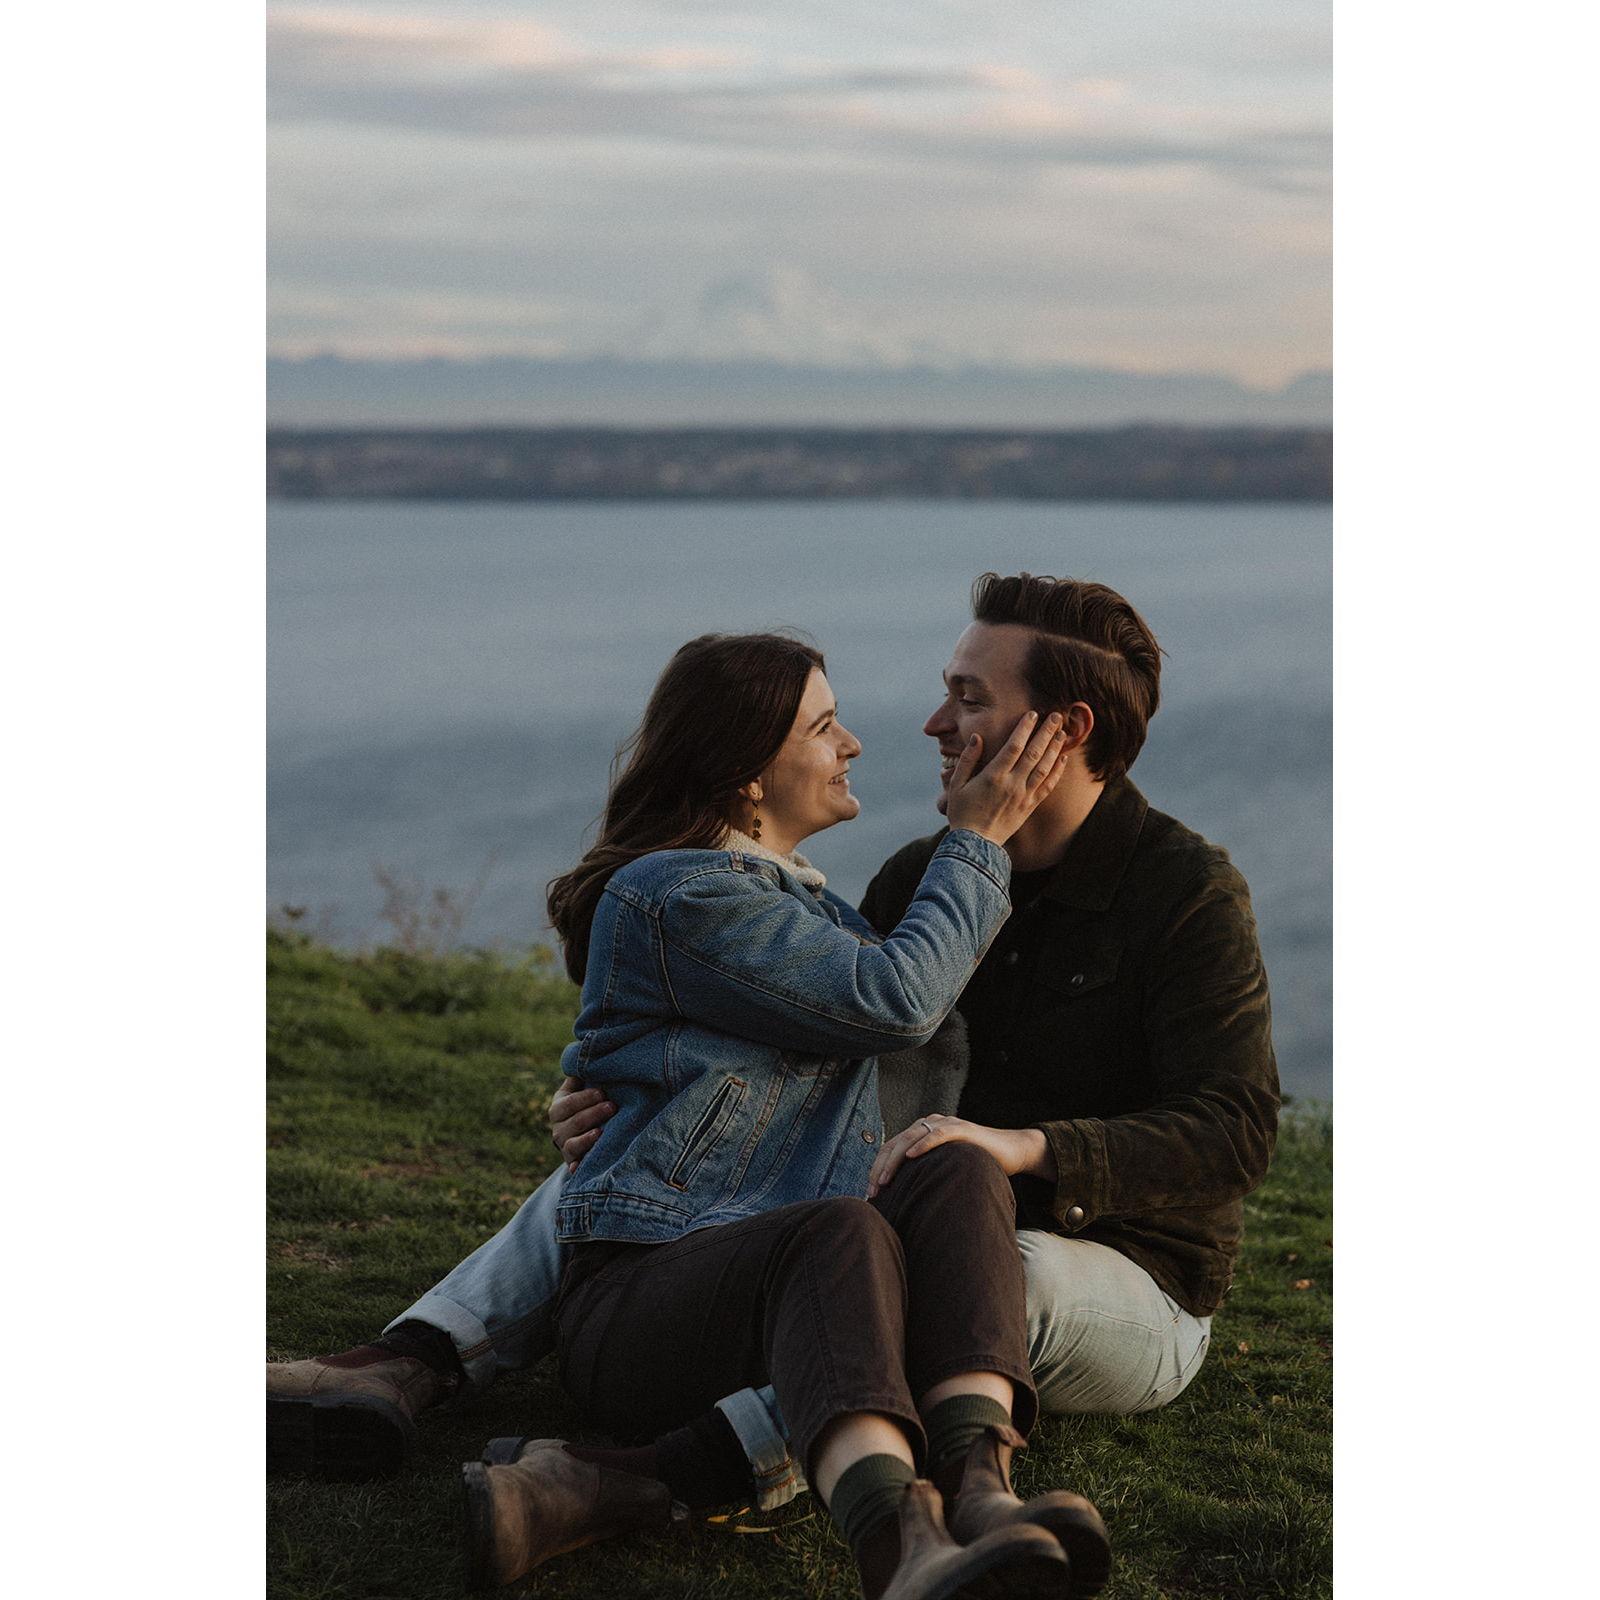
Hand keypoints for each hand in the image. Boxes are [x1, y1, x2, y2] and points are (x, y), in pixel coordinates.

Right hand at [548, 1076, 615, 1172]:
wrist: (583, 1133)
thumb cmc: (587, 1104)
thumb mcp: (581, 1089)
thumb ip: (583, 1075)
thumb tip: (589, 1054)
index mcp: (558, 1107)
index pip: (567, 1103)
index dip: (584, 1098)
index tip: (603, 1092)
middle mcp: (558, 1128)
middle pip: (573, 1122)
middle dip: (592, 1114)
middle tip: (612, 1107)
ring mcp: (564, 1146)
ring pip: (572, 1143)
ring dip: (586, 1138)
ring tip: (601, 1132)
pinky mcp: (572, 1162)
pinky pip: (573, 1165)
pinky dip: (576, 1166)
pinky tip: (582, 1166)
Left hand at [866, 1114, 1054, 1197]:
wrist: (1010, 1152)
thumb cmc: (976, 1163)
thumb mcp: (944, 1169)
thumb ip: (926, 1175)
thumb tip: (903, 1201)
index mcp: (922, 1133)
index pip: (892, 1148)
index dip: (878, 1168)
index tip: (870, 1192)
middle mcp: (930, 1124)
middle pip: (896, 1143)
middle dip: (881, 1167)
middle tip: (873, 1191)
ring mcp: (945, 1124)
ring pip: (911, 1138)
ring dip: (895, 1160)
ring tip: (884, 1179)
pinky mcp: (962, 1129)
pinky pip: (938, 1134)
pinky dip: (923, 1144)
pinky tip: (911, 1156)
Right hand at [944, 711, 1070, 845]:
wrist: (975, 845)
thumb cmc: (962, 813)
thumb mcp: (956, 785)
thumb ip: (967, 760)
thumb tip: (977, 738)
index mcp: (993, 776)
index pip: (1014, 746)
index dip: (1025, 728)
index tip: (1032, 713)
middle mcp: (1012, 784)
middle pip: (1034, 752)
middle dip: (1046, 732)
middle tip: (1056, 715)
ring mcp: (1023, 796)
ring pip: (1044, 767)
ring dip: (1055, 748)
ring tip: (1062, 732)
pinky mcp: (1030, 806)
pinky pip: (1048, 786)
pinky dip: (1057, 771)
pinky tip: (1062, 758)